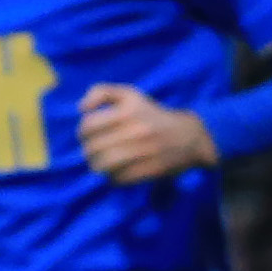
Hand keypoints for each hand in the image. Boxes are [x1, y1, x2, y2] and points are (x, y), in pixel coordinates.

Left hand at [75, 84, 217, 183]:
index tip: (88, 135)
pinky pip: (120, 178)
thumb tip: (81, 108)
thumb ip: (101, 92)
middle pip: (93, 148)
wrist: (190, 136)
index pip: (89, 125)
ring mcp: (145, 152)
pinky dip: (112, 177)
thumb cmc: (152, 114)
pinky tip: (116, 171)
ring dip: (97, 166)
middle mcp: (137, 130)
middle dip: (88, 151)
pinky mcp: (151, 170)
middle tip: (93, 151)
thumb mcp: (129, 94)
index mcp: (128, 111)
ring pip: (104, 165)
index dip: (82, 132)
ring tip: (100, 163)